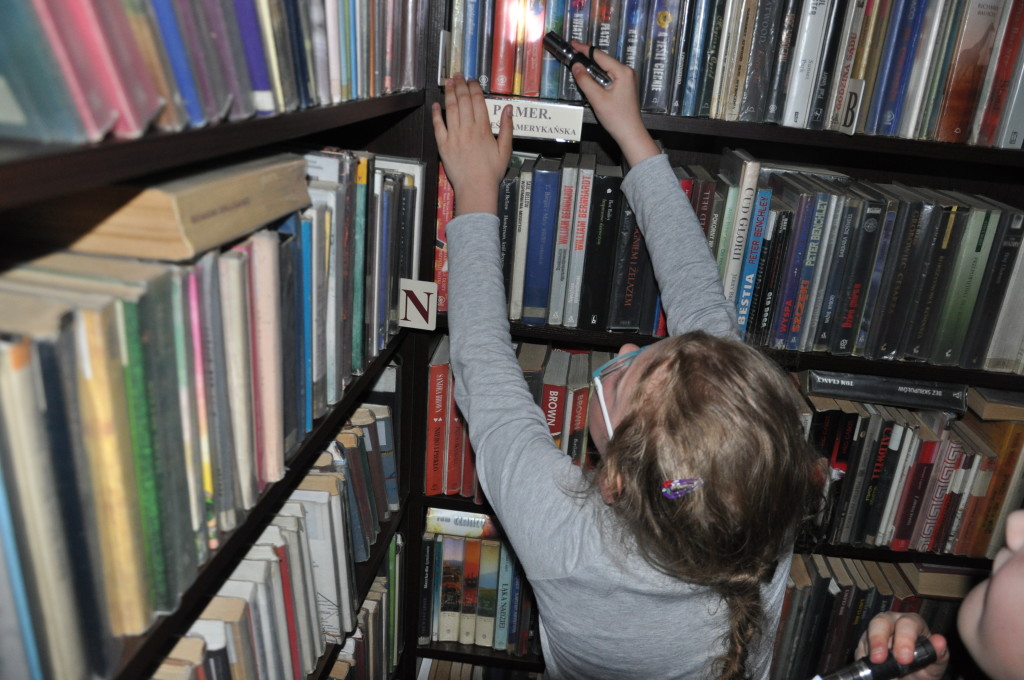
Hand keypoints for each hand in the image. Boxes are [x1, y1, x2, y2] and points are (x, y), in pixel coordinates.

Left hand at [431, 74, 512, 215]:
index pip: (478, 101)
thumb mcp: (505, 150)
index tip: (472, 80)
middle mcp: (468, 128)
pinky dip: (436, 113)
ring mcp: (454, 136)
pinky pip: (438, 125)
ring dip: (449, 93)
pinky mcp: (443, 145)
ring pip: (451, 109)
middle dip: (461, 85)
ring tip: (448, 82)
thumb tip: (508, 108)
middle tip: (458, 75)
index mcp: (483, 128)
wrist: (476, 188)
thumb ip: (507, 128)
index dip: (474, 88)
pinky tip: (436, 104)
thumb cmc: (491, 171)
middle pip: (463, 101)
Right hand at [568, 42, 659, 167]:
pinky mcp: (625, 87)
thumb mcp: (597, 98)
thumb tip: (576, 66)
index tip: (573, 44)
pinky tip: (590, 78)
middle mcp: (627, 72)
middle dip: (588, 58)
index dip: (585, 49)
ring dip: (593, 68)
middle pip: (604, 61)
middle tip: (573, 53)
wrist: (630, 133)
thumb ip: (585, 80)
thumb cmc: (616, 117)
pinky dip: (599, 76)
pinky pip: (609, 77)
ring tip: (578, 64)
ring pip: (606, 69)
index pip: (600, 56)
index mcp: (622, 72)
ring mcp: (627, 80)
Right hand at [854, 612, 948, 679]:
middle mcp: (892, 623)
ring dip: (871, 652)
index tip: (904, 658)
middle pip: (881, 622)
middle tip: (879, 659)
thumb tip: (940, 642)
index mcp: (912, 623)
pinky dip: (864, 661)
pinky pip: (860, 649)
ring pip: (867, 635)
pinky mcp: (864, 645)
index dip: (905, 639)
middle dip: (879, 640)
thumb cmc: (924, 668)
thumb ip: (938, 654)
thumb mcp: (935, 665)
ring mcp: (876, 633)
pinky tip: (873, 671)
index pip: (907, 623)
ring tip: (879, 669)